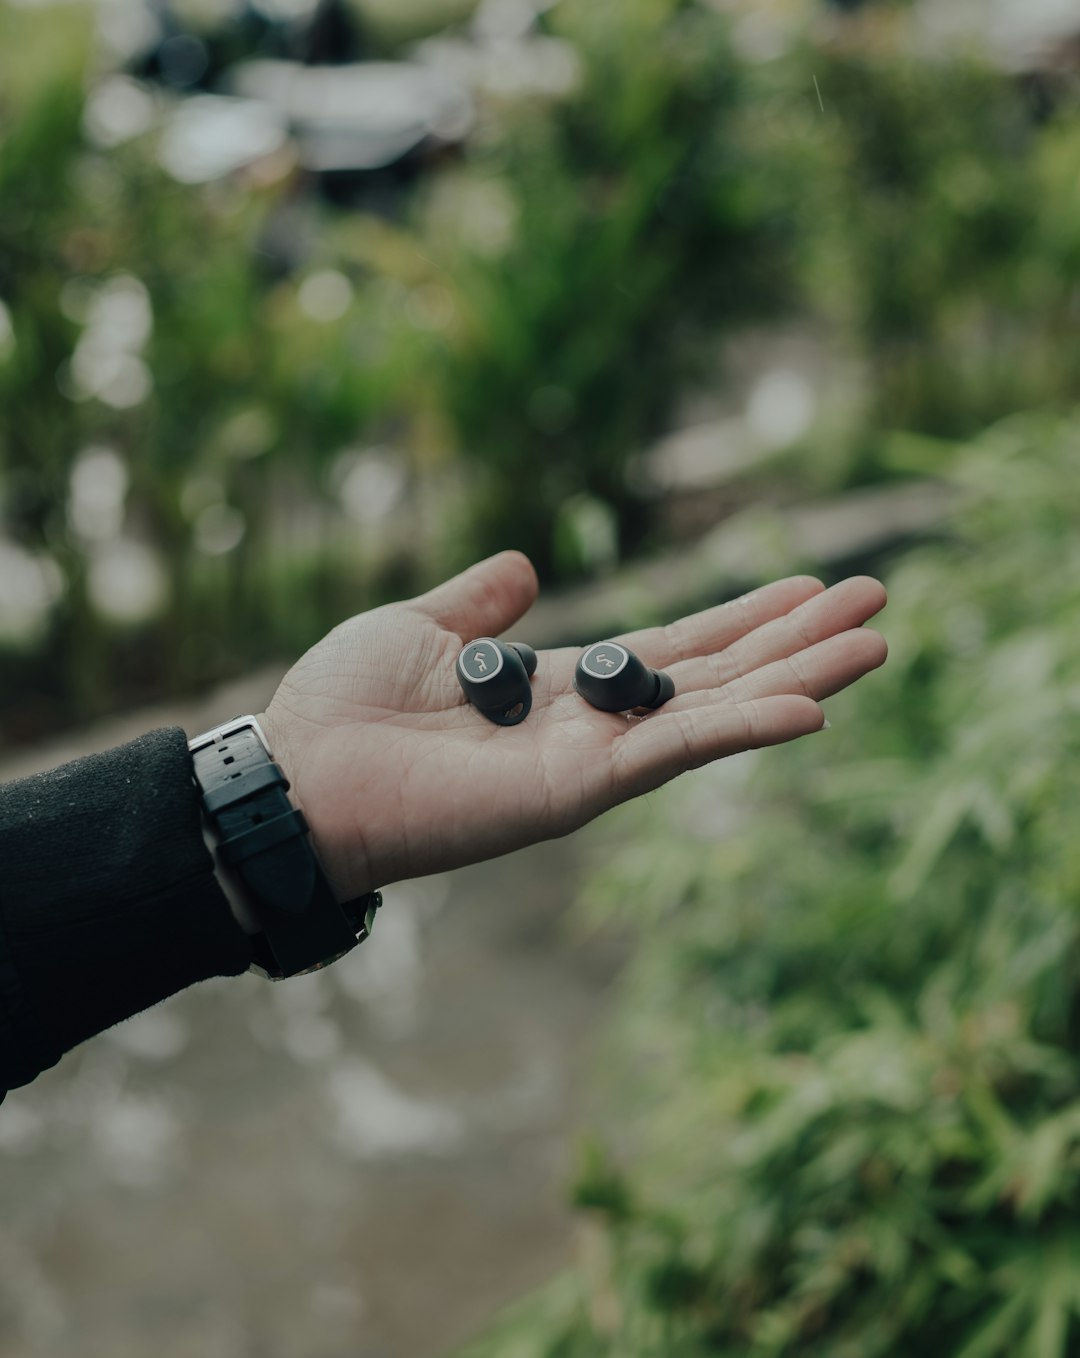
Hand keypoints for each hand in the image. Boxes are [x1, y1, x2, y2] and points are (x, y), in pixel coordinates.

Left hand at [262, 551, 886, 901]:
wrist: (296, 771)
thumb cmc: (343, 706)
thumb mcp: (421, 626)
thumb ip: (480, 604)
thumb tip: (523, 567)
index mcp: (561, 688)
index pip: (676, 649)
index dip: (743, 617)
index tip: (804, 584)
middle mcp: (592, 728)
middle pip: (720, 677)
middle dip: (798, 640)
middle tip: (875, 600)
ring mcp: (592, 763)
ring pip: (718, 712)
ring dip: (801, 677)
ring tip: (875, 640)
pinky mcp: (576, 790)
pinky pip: (675, 754)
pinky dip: (743, 730)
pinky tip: (810, 707)